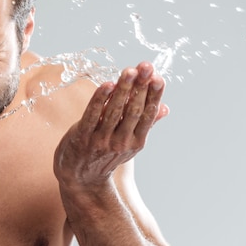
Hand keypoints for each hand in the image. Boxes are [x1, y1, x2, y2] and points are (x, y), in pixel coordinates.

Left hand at [54, 62, 167, 188]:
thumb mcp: (129, 144)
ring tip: (129, 71)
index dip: (153, 95)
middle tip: (146, 66)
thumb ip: (145, 124)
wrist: (80, 180)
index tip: (159, 77)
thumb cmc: (106, 156)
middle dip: (140, 86)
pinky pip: (92, 115)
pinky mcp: (83, 136)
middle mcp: (121, 141)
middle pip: (133, 110)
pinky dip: (100, 99)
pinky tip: (107, 84)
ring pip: (114, 110)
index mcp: (136, 141)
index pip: (147, 115)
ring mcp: (102, 139)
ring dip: (122, 89)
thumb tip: (165, 107)